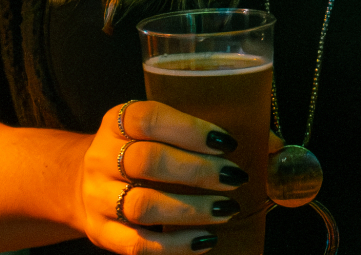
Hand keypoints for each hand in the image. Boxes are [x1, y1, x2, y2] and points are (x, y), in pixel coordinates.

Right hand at [72, 100, 249, 252]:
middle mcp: (102, 156)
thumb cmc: (145, 150)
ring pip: (142, 205)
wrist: (84, 183)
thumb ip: (213, 133)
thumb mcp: (164, 131)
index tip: (228, 143)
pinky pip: (136, 245)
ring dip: (191, 210)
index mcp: (120, 120)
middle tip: (235, 178)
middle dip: (198, 171)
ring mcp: (98, 197)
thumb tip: (277, 146)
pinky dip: (175, 246)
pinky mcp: (101, 233)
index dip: (191, 130)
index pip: (149, 118)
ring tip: (227, 210)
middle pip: (148, 162)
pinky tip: (204, 241)